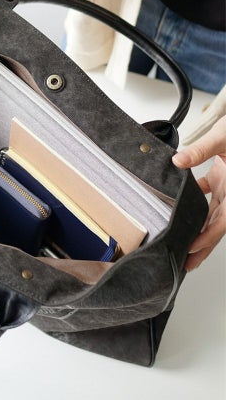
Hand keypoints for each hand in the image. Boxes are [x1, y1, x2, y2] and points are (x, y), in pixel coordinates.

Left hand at [172, 116, 225, 270]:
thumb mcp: (223, 136)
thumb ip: (201, 149)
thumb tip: (178, 161)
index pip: (223, 219)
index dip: (208, 237)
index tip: (192, 249)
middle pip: (218, 224)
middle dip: (202, 245)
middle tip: (186, 263)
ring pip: (212, 213)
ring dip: (198, 228)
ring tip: (182, 244)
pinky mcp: (222, 177)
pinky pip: (209, 195)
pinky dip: (195, 203)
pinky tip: (179, 206)